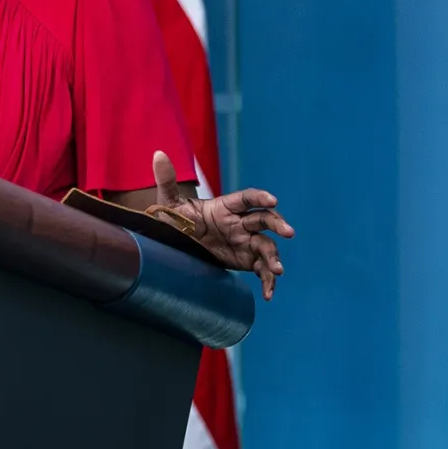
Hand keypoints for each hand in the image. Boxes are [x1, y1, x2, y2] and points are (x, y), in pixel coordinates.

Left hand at [151, 151, 293, 299]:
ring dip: (274, 257)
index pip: (246, 198)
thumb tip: (158, 154)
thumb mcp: (168, 202)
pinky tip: (269, 294)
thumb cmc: (174, 219)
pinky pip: (261, 269)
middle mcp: (239, 222)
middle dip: (278, 224)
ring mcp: (244, 241)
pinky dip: (268, 280)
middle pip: (264, 220)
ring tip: (278, 271)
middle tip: (288, 232)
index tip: (272, 200)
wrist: (176, 244)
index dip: (260, 197)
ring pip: (266, 246)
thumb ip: (167, 179)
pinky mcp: (245, 260)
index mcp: (225, 206)